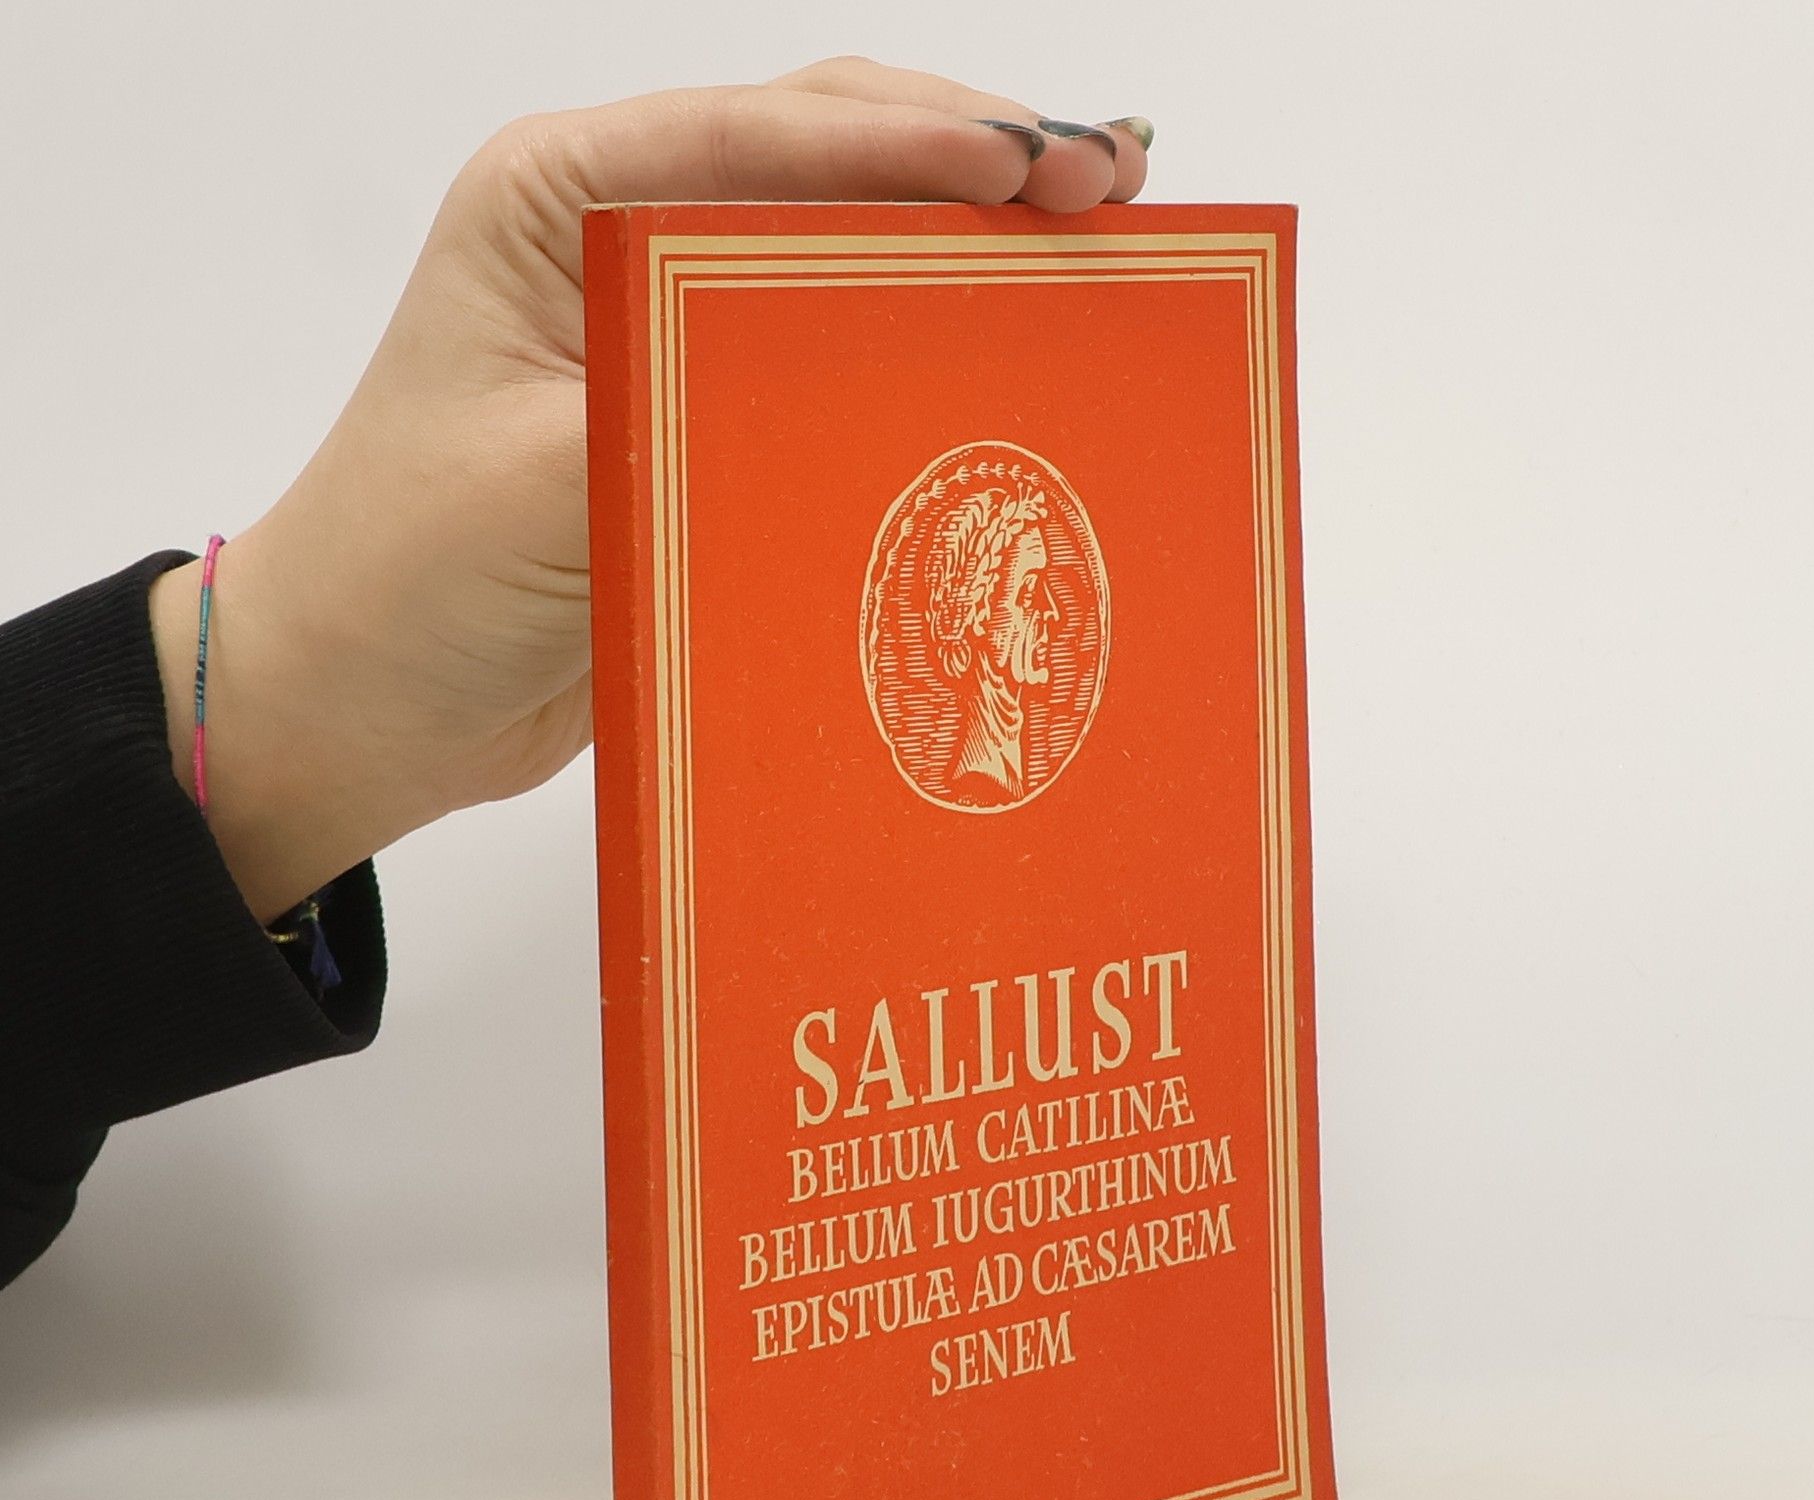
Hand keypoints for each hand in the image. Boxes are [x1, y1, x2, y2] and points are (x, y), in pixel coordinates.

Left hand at [148, 58, 1152, 920]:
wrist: (364, 708)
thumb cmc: (405, 584)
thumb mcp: (541, 484)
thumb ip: (687, 405)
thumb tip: (859, 370)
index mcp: (558, 201)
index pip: (761, 134)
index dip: (911, 141)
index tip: (1032, 164)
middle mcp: (622, 243)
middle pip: (827, 164)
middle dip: (974, 164)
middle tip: (1108, 184)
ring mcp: (673, 331)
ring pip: (850, 257)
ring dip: (970, 250)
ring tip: (1098, 242)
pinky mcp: (710, 425)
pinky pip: (840, 370)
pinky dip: (928, 354)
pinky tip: (1013, 353)